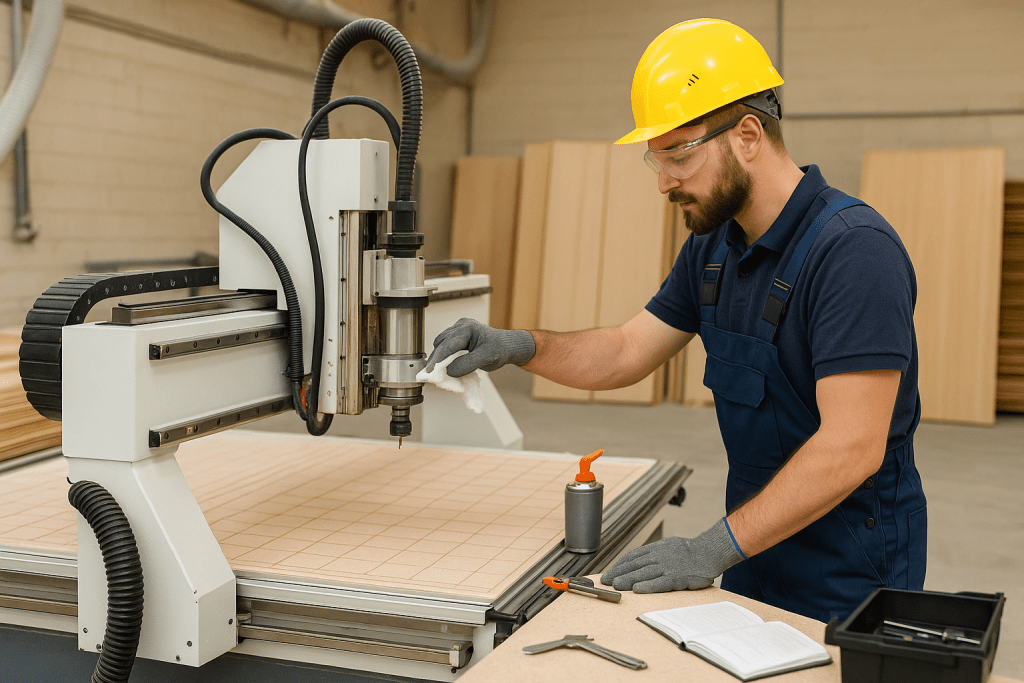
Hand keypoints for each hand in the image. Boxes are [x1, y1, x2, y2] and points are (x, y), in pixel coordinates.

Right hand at [425, 318, 535, 376]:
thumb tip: (449, 370)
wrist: (506, 346)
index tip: (430, 371)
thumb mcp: (486, 358)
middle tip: (430, 375)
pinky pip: (445, 345)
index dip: (438, 358)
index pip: (449, 344)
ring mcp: (458, 330)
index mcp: (468, 328)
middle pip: (441, 343)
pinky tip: (444, 366)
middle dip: (436, 359)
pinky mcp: (457, 336)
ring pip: (441, 344)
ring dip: (439, 358)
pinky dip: (443, 356)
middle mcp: (461, 326)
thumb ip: (467, 364)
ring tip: (437, 372)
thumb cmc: (500, 350)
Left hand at [600, 518, 744, 592]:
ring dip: (627, 579)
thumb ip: (654, 553)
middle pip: (634, 565)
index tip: (610, 572)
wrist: (709, 552)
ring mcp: (667, 567)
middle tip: (605, 580)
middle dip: (618, 573)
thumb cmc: (689, 551)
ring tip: (616, 586)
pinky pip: (659, 583)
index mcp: (656, 549)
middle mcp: (659, 556)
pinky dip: (647, 586)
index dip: (619, 565)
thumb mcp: (669, 545)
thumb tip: (638, 560)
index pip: (633, 556)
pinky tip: (636, 590)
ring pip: (643, 573)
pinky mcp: (676, 577)